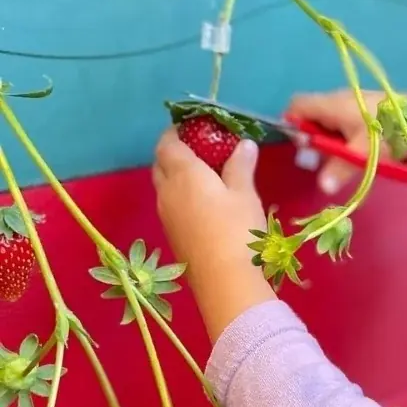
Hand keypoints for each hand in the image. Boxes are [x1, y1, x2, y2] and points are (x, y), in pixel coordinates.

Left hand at [152, 129, 275, 340]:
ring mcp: (166, 214)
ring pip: (164, 185)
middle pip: (161, 163)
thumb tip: (243, 144)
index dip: (176, 132)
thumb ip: (241, 165)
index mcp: (183, 173)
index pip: (168, 143)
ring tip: (206, 176)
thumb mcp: (245, 193)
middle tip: (201, 150)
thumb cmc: (237, 228)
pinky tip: (205, 203)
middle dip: (175, 152)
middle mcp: (167, 190)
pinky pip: (171, 204)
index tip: (193, 127)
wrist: (225, 280)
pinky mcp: (172, 234)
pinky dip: (182, 195)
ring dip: (178, 176)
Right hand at [288, 89, 406, 197]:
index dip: (292, 124)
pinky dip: (349, 143)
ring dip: (334, 145)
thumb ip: (340, 168)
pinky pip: (348, 130)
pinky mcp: (368, 117)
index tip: (301, 147)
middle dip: (314, 140)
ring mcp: (355, 108)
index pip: (297, 105)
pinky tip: (360, 156)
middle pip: (313, 118)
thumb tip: (322, 186)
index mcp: (331, 104)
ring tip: (344, 161)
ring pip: (332, 126)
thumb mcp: (362, 152)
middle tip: (323, 161)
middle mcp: (339, 102)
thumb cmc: (389, 130)